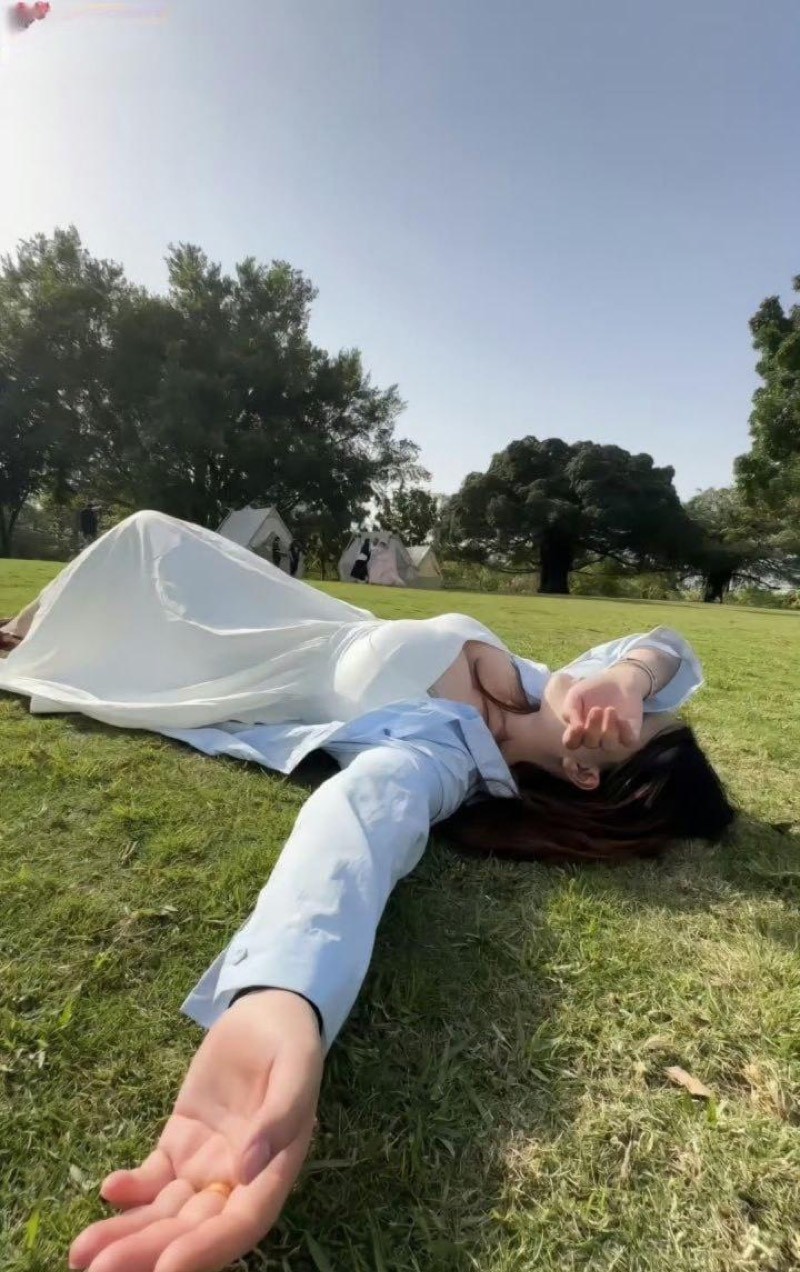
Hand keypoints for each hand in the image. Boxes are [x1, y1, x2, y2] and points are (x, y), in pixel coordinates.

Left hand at [69, 990, 322, 1271]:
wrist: (266, 1013)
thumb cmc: (290, 1042)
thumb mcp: (296, 1069)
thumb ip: (279, 1117)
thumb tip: (247, 1170)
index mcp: (275, 1169)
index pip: (240, 1223)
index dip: (206, 1249)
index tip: (165, 1268)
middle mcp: (238, 1179)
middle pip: (191, 1227)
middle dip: (147, 1250)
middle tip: (97, 1269)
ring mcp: (205, 1163)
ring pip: (164, 1211)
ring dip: (126, 1232)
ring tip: (81, 1251)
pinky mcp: (180, 1143)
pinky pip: (152, 1177)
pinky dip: (129, 1189)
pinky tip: (108, 1188)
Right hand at [561, 666, 644, 751]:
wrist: (618, 680)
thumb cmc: (593, 689)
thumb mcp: (575, 695)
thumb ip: (570, 710)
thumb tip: (576, 728)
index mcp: (579, 731)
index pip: (572, 743)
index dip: (573, 738)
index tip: (577, 726)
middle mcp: (595, 738)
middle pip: (590, 743)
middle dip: (592, 728)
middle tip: (596, 708)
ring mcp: (613, 737)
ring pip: (609, 745)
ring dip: (608, 730)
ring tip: (610, 709)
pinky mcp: (630, 733)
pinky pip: (628, 741)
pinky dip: (625, 732)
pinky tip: (623, 719)